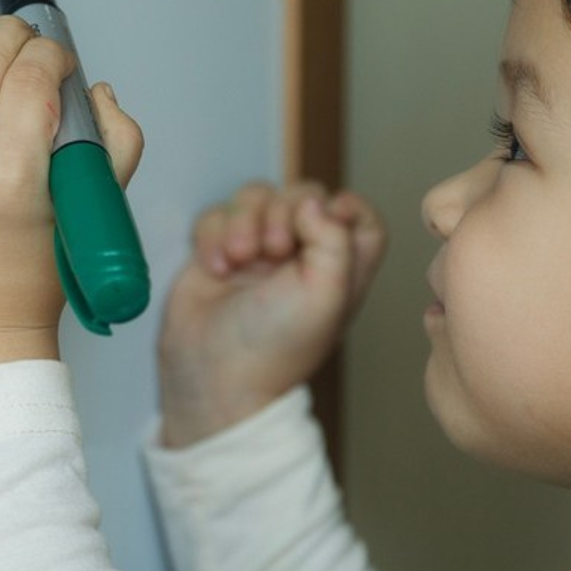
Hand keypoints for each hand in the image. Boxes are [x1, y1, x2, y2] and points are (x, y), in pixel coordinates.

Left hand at [0, 16, 142, 391]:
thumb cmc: (38, 275)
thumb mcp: (95, 209)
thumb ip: (115, 140)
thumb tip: (94, 90)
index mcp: (7, 175)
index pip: (31, 77)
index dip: (53, 55)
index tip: (65, 61)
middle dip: (14, 38)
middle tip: (36, 42)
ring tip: (13, 91)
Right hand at [158, 181, 385, 446]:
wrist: (214, 374)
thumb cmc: (276, 347)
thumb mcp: (327, 295)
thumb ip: (335, 238)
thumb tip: (313, 202)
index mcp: (339, 268)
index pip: (357, 215)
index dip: (345, 207)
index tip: (329, 219)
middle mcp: (300, 256)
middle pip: (302, 195)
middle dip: (283, 213)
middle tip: (273, 252)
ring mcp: (256, 252)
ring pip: (255, 198)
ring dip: (243, 222)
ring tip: (238, 260)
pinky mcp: (216, 252)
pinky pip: (215, 215)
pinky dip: (213, 235)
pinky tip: (216, 269)